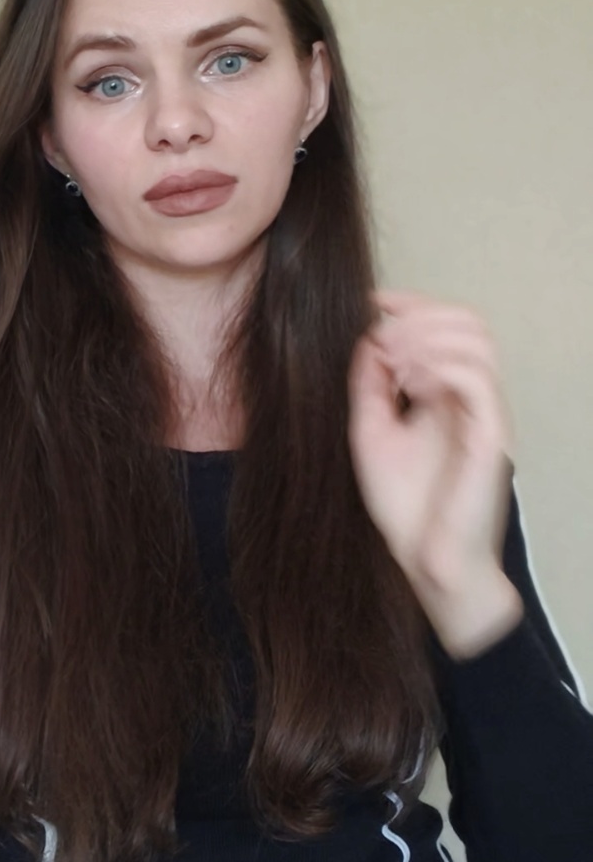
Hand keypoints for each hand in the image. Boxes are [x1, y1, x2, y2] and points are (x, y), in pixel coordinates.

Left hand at [347, 289, 523, 657]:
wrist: (423, 561)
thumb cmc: (404, 505)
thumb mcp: (371, 430)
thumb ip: (370, 384)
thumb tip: (369, 337)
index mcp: (447, 394)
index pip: (448, 326)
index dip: (415, 304)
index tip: (375, 300)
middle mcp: (472, 398)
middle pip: (469, 323)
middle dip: (422, 314)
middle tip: (383, 333)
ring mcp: (485, 415)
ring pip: (478, 342)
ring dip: (428, 336)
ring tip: (393, 357)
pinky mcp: (492, 437)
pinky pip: (477, 380)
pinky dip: (439, 366)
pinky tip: (408, 382)